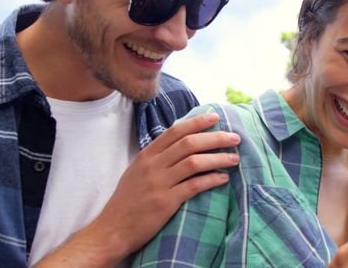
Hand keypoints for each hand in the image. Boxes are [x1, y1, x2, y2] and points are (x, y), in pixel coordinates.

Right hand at [35, 113, 240, 267]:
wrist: (113, 229)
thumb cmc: (128, 200)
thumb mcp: (137, 171)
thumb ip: (157, 158)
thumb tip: (181, 144)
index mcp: (147, 155)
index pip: (175, 131)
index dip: (197, 122)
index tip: (215, 117)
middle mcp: (152, 165)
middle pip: (189, 143)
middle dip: (215, 138)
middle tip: (235, 138)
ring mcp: (158, 183)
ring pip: (194, 162)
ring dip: (218, 158)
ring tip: (234, 159)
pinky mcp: (165, 202)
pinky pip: (194, 186)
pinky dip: (211, 180)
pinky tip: (223, 178)